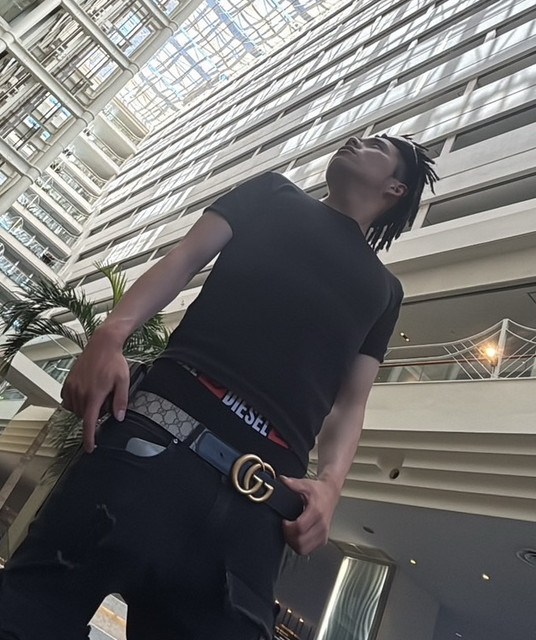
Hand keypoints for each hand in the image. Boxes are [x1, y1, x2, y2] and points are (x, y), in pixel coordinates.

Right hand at [61, 334, 129, 452]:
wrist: (102, 344)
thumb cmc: (114, 362)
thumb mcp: (123, 381)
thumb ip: (120, 401)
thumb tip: (118, 417)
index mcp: (94, 394)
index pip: (89, 422)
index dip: (89, 438)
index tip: (89, 448)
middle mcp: (80, 392)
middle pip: (84, 416)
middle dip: (93, 415)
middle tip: (105, 402)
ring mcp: (72, 387)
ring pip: (75, 410)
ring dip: (84, 409)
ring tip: (96, 395)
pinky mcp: (68, 382)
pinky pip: (67, 400)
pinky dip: (75, 402)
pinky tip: (85, 394)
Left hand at [279, 476, 339, 554]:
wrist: (330, 493)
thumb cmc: (318, 490)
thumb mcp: (305, 484)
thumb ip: (293, 483)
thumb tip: (282, 480)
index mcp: (316, 512)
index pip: (300, 527)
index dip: (288, 527)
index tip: (284, 521)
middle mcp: (321, 524)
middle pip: (301, 541)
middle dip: (288, 536)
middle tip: (285, 528)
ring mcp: (323, 533)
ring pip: (304, 549)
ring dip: (293, 543)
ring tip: (290, 532)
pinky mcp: (323, 539)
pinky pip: (308, 549)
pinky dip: (300, 546)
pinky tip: (297, 536)